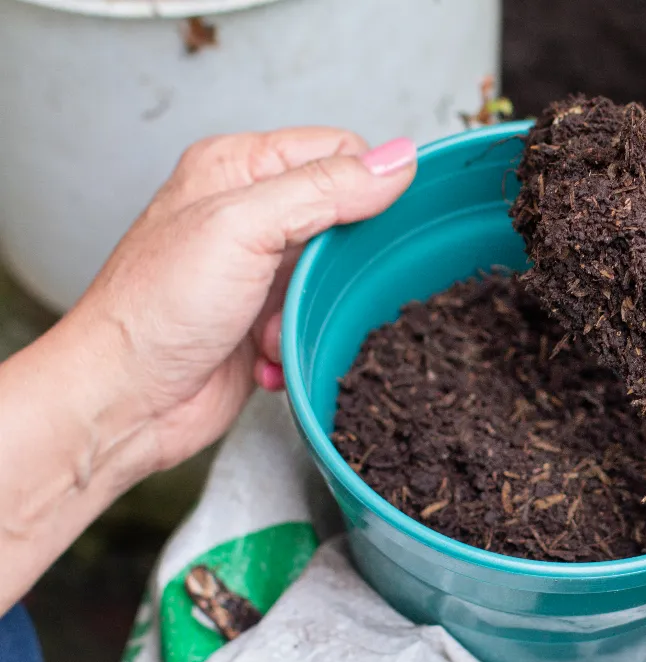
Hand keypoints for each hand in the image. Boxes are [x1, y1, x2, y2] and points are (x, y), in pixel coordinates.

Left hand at [65, 128, 416, 471]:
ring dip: (314, 308)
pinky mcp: (264, 317)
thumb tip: (396, 162)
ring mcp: (256, 268)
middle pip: (344, 218)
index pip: (339, 152)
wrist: (123, 400)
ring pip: (336, 277)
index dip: (363, 188)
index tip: (355, 231)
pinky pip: (318, 320)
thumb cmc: (154, 312)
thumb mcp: (244, 228)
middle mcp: (247, 212)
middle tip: (302, 283)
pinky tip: (265, 351)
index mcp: (236, 167)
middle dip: (335, 264)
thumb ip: (325, 189)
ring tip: (272, 323)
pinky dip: (300, 340)